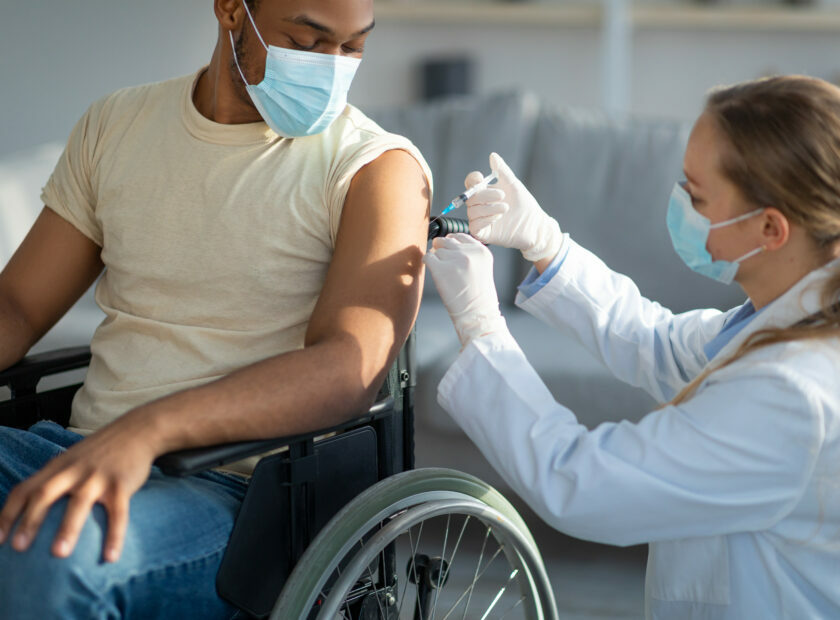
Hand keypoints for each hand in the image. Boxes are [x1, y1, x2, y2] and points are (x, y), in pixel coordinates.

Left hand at [0, 414, 156, 562]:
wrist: (137, 430)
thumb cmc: (101, 452)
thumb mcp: (72, 459)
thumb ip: (54, 480)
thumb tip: (31, 512)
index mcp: (57, 467)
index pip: (25, 489)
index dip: (8, 514)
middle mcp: (73, 471)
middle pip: (46, 494)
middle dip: (31, 521)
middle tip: (18, 547)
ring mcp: (98, 477)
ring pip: (80, 503)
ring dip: (68, 528)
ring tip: (58, 554)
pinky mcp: (121, 484)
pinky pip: (118, 512)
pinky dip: (114, 535)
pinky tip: (111, 557)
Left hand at [423, 233, 506, 346]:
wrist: (477, 314)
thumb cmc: (479, 296)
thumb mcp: (482, 268)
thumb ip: (469, 254)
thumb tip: (446, 244)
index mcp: (481, 251)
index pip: (460, 236)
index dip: (451, 244)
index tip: (448, 251)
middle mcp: (468, 252)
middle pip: (446, 241)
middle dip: (441, 250)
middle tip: (443, 263)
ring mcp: (454, 260)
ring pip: (436, 250)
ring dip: (436, 259)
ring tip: (443, 273)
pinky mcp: (440, 269)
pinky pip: (427, 257)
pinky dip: (427, 262)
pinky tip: (433, 271)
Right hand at [465, 152, 562, 262]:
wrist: (534, 225)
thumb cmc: (525, 205)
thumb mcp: (513, 185)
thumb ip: (502, 171)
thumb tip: (493, 156)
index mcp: (485, 192)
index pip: (470, 184)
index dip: (472, 180)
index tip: (481, 178)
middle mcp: (480, 206)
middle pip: (470, 198)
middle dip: (485, 195)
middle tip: (502, 195)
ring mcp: (480, 220)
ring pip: (472, 212)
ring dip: (488, 208)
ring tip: (505, 208)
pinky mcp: (483, 234)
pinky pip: (474, 226)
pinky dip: (485, 220)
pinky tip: (498, 217)